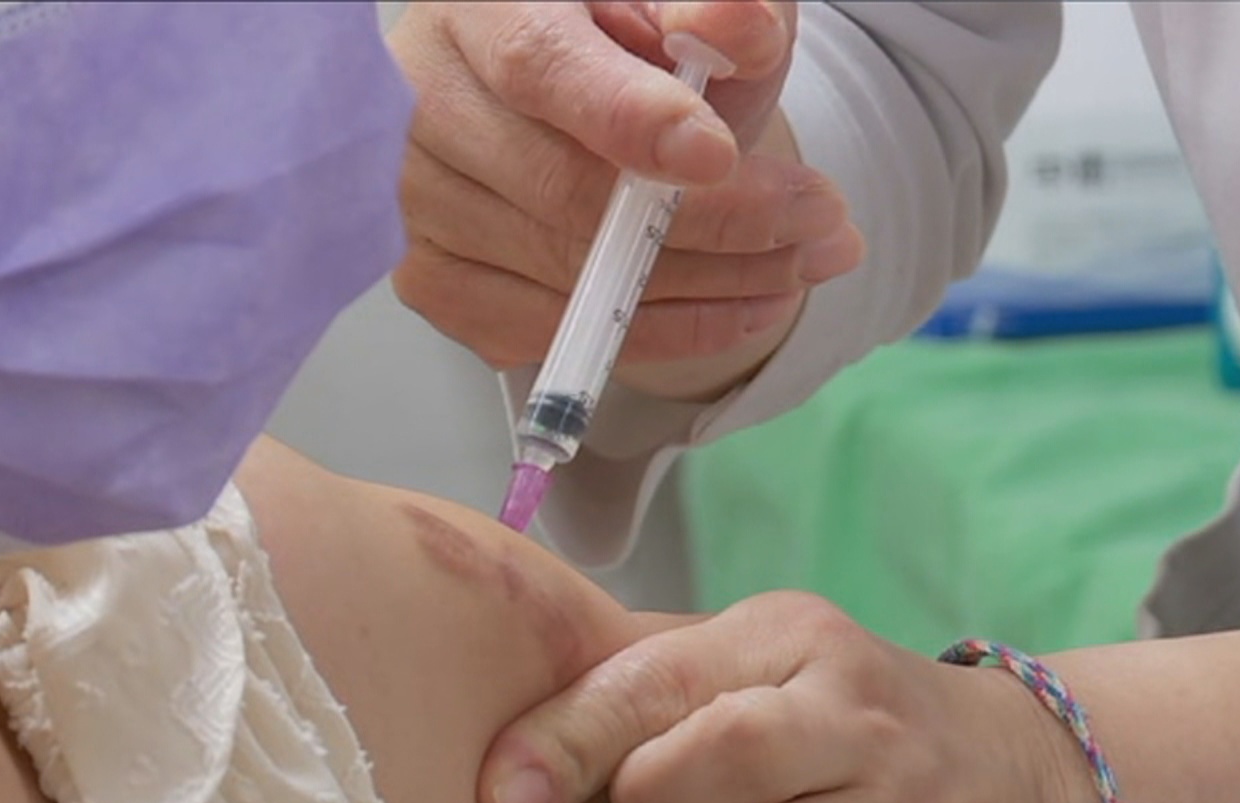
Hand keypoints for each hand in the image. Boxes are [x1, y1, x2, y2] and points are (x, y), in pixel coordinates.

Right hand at [386, 2, 863, 399]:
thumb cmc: (628, 43)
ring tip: (806, 264)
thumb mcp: (680, 3)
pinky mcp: (436, 284)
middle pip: (566, 192)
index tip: (720, 155)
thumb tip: (738, 30)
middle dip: (716, 220)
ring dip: (711, 285)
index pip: (542, 69)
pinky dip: (664, 331)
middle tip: (822, 221)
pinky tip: (744, 306)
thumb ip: (711, 5)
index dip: (630, 121)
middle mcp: (423, 106)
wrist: (571, 106)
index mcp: (479, 9)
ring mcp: (418, 207)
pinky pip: (558, 333)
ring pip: (573, 275)